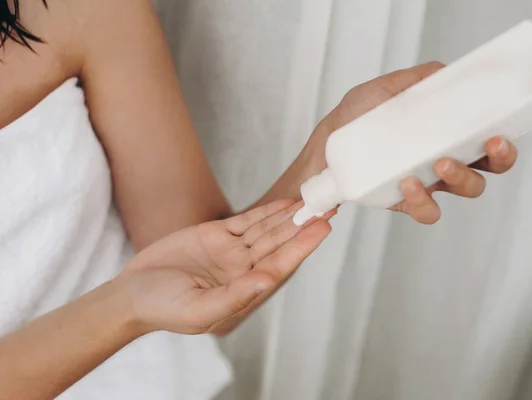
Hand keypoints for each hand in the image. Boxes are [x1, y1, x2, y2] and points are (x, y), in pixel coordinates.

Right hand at [117, 200, 332, 334]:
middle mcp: (242, 268)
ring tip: (312, 199)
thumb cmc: (163, 309)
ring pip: (266, 229)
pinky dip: (266, 211)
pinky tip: (284, 202)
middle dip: (304, 225)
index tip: (322, 228)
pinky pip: (246, 220)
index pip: (280, 264)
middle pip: (280, 243)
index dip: (302, 246)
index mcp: (244, 288)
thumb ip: (235, 296)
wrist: (133, 293)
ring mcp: (230, 251)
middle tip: (329, 205)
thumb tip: (268, 280)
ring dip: (289, 215)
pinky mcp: (215, 234)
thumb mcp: (198, 310)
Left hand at [300, 62, 517, 223]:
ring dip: (461, 178)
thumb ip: (414, 80)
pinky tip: (408, 184)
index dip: (503, 144)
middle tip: (487, 146)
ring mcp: (426, 182)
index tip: (500, 134)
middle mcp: (442, 160)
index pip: (486, 142)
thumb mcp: (383, 90)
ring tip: (438, 163)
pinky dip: (423, 201)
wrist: (324, 148)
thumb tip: (444, 71)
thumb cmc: (353, 119)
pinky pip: (427, 210)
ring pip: (463, 190)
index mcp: (445, 134)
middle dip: (496, 161)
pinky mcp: (406, 201)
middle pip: (486, 170)